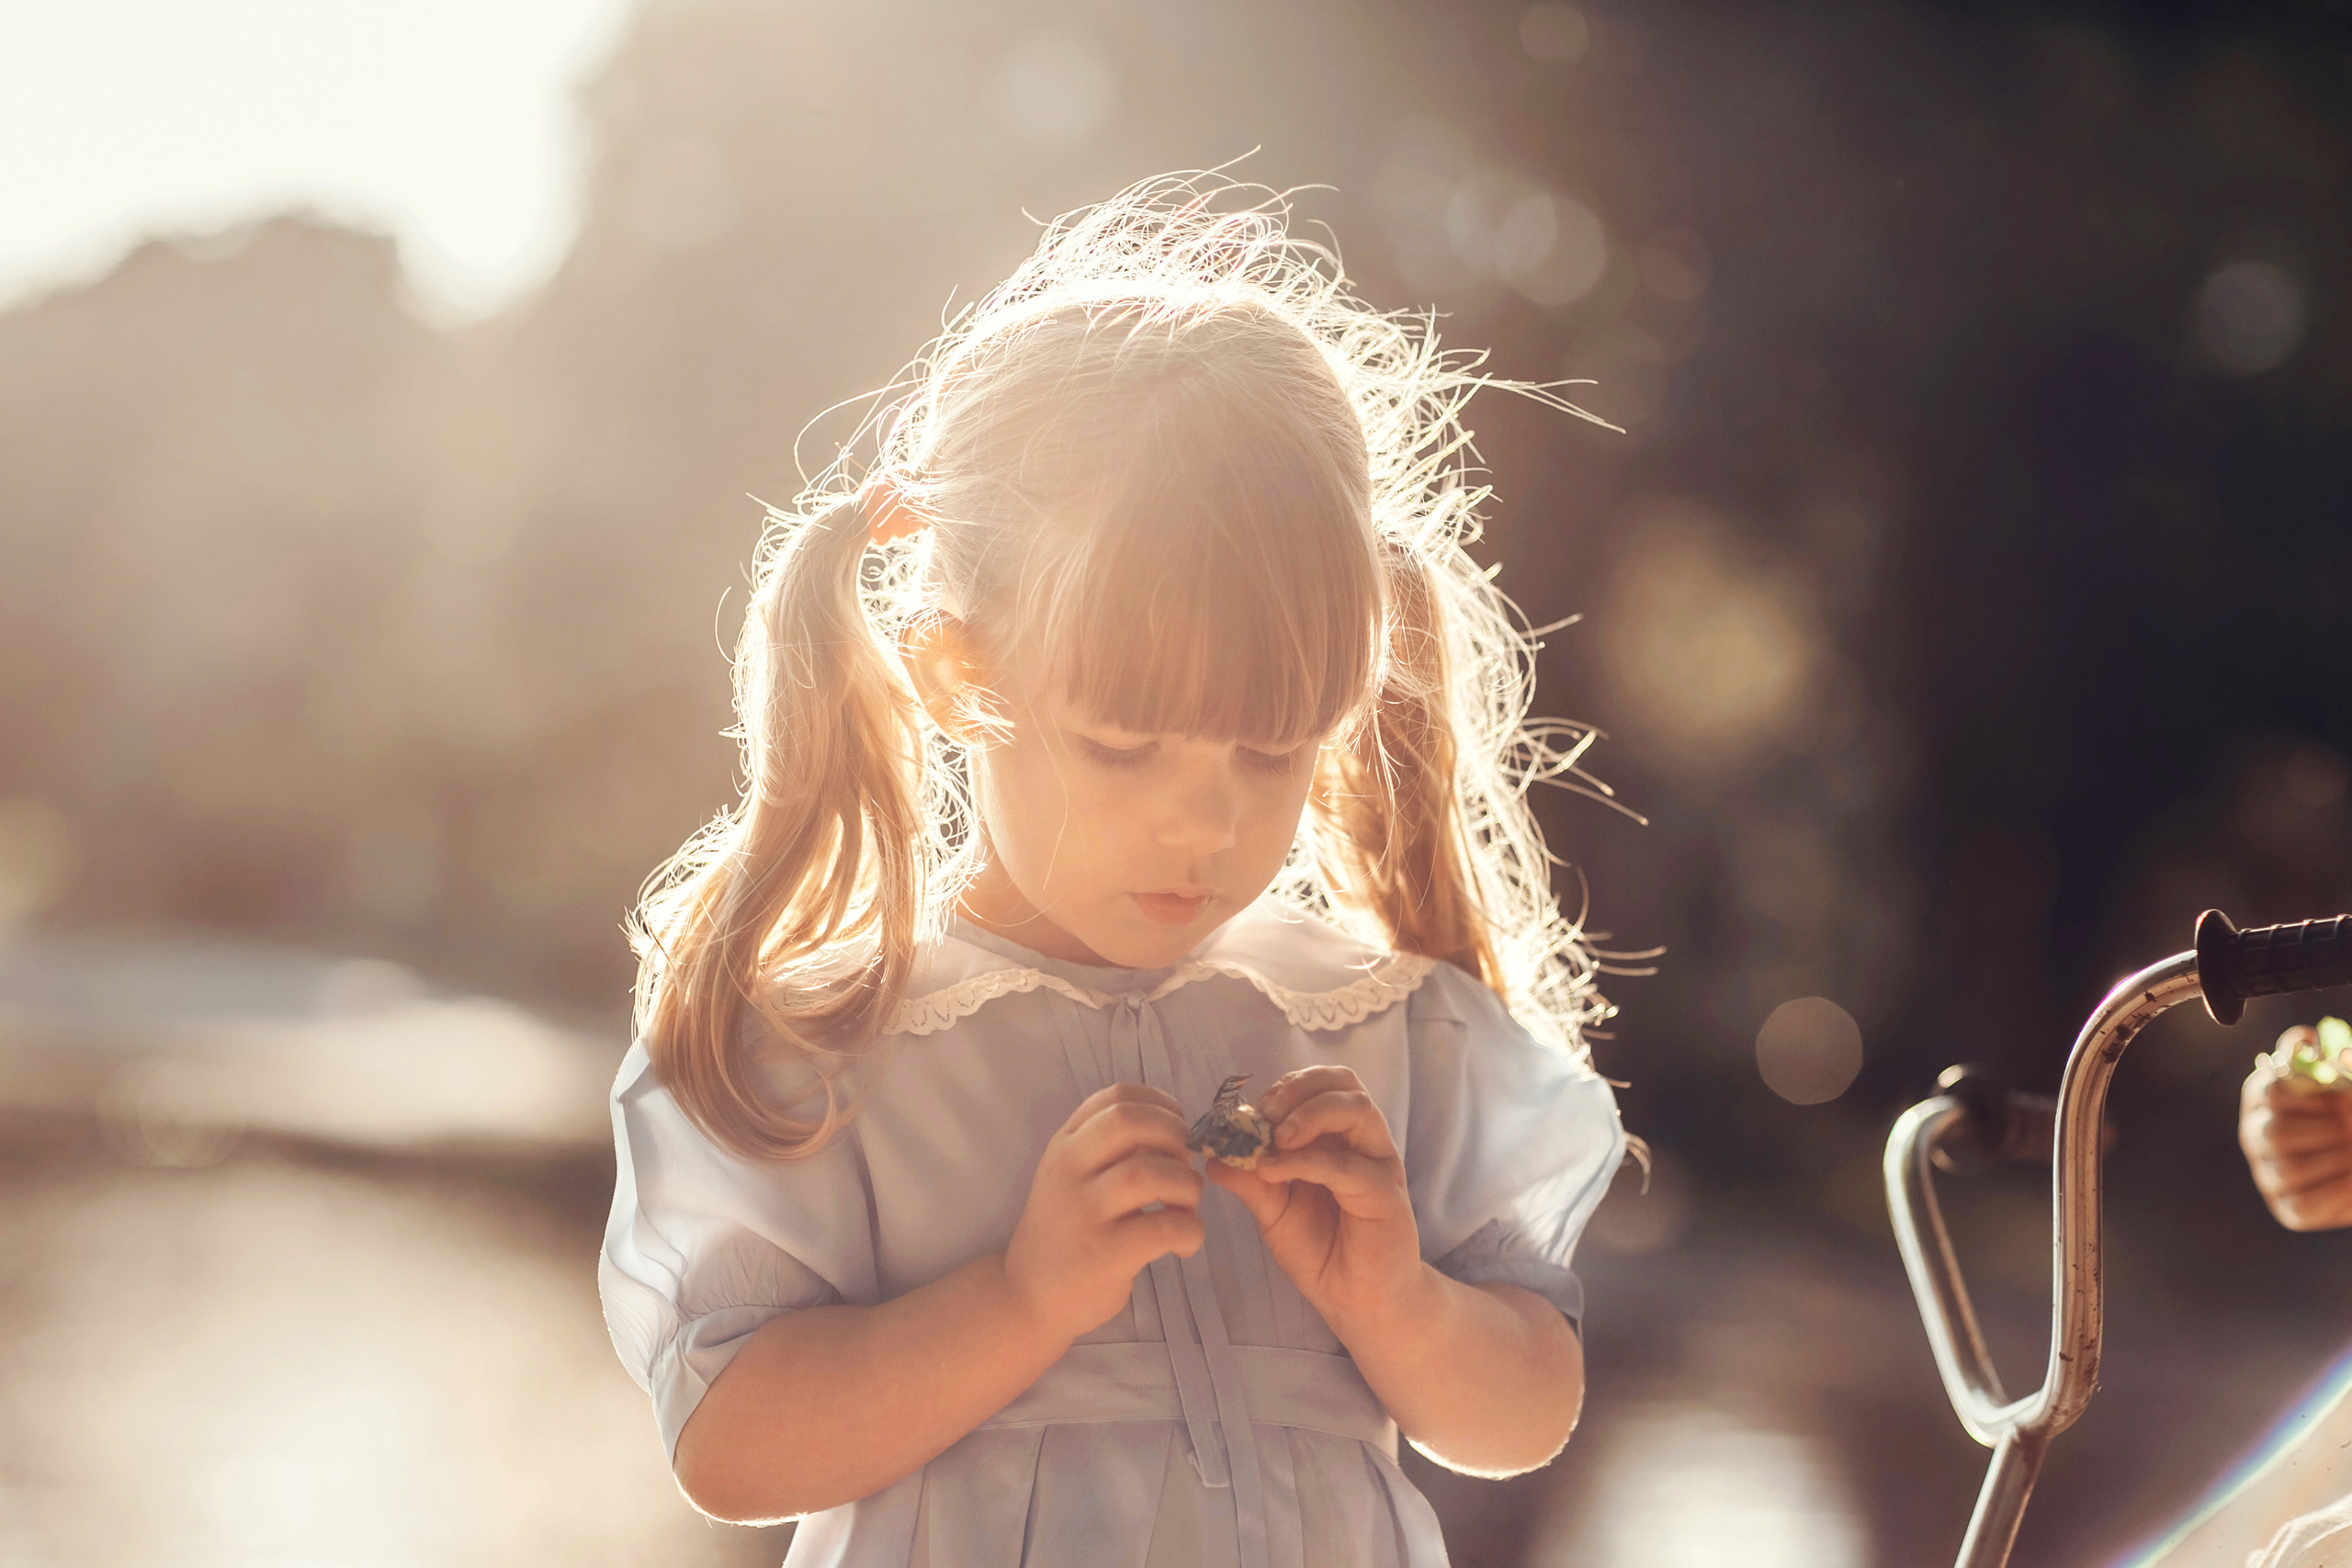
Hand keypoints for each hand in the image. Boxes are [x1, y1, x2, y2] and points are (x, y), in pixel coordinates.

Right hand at [1004, 1083, 1204, 1342]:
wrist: (1026, 1296)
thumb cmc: (1063, 1232)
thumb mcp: (1069, 1177)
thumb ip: (1107, 1148)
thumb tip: (1174, 1131)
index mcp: (1064, 1145)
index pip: (1116, 1096)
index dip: (1160, 1104)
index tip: (1177, 1128)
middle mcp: (1069, 1170)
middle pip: (1130, 1121)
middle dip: (1175, 1135)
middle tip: (1185, 1165)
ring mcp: (1085, 1211)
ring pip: (1152, 1173)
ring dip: (1188, 1186)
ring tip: (1186, 1208)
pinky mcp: (1105, 1254)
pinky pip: (1165, 1227)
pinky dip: (1191, 1231)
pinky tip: (1185, 1243)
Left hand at [1205, 1065, 1423, 1328]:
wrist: (1356, 1300)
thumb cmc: (1321, 1250)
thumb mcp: (1273, 1210)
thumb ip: (1248, 1180)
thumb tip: (1211, 1155)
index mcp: (1336, 1136)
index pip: (1315, 1085)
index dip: (1279, 1090)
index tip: (1244, 1117)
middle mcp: (1362, 1142)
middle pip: (1342, 1081)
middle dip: (1296, 1090)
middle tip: (1262, 1118)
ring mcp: (1377, 1164)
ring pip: (1357, 1108)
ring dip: (1309, 1114)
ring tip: (1276, 1140)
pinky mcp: (1385, 1195)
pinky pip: (1348, 1165)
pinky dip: (1307, 1161)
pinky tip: (1276, 1172)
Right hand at [2241, 1028, 2351, 1231]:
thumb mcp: (2347, 1082)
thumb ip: (2334, 1060)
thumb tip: (2316, 1045)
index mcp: (2263, 1095)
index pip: (2270, 1092)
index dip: (2313, 1097)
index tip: (2344, 1097)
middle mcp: (2256, 1134)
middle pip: (2276, 1134)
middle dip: (2328, 1133)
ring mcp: (2269, 1174)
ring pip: (2290, 1170)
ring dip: (2338, 1159)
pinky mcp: (2290, 1209)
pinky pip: (2306, 1204)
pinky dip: (2341, 1191)